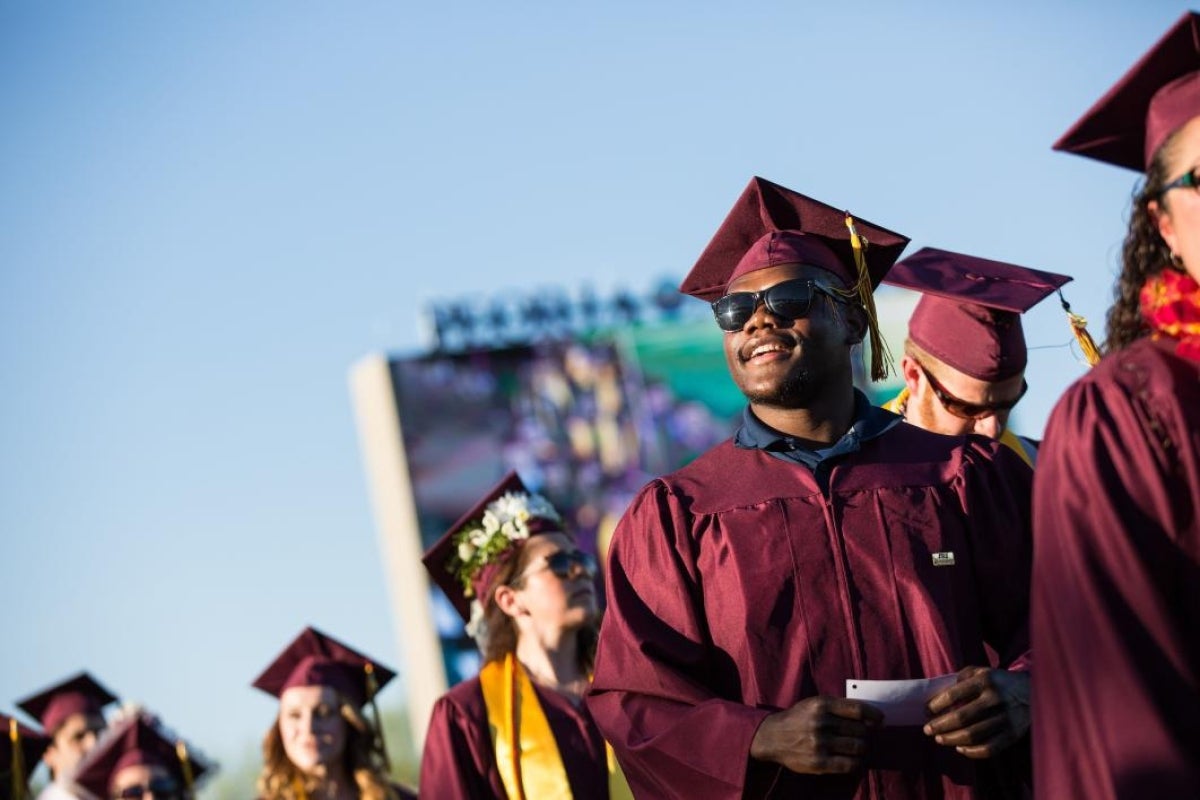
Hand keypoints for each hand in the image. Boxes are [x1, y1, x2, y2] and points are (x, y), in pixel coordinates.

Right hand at [750, 696, 882, 773]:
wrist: (772, 737)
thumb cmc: (799, 718)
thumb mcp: (814, 704)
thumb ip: (839, 708)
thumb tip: (871, 717)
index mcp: (821, 704)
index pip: (858, 709)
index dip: (874, 715)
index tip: (881, 721)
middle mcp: (821, 722)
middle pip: (860, 730)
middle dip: (865, 734)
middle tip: (862, 737)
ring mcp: (819, 743)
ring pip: (857, 747)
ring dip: (862, 749)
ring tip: (857, 749)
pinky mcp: (818, 762)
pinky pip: (849, 765)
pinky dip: (856, 763)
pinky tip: (853, 761)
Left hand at [923, 666, 1029, 758]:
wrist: (1034, 692)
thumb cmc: (999, 682)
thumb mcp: (982, 671)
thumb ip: (962, 677)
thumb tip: (941, 695)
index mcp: (985, 680)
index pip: (954, 694)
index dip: (936, 705)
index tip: (926, 711)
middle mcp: (995, 699)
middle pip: (961, 717)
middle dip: (940, 725)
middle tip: (927, 730)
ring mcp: (1006, 718)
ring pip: (973, 735)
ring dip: (952, 739)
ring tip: (939, 739)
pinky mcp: (1013, 734)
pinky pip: (990, 748)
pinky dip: (972, 752)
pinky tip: (960, 748)